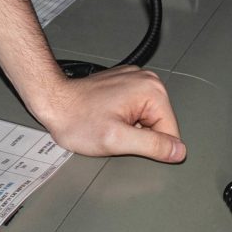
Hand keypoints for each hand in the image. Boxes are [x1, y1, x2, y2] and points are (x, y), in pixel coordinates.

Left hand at [27, 65, 185, 162]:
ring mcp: (135, 81)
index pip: (170, 133)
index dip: (148, 146)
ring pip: (147, 120)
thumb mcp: (117, 140)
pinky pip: (135, 112)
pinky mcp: (124, 86)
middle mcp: (147, 81)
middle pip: (159, 125)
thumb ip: (152, 146)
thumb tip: (178, 151)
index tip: (125, 140)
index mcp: (152, 91)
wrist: (53, 102)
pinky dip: (123, 120)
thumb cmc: (76, 118)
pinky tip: (106, 118)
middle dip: (138, 136)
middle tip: (114, 132)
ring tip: (108, 124)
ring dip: (130, 129)